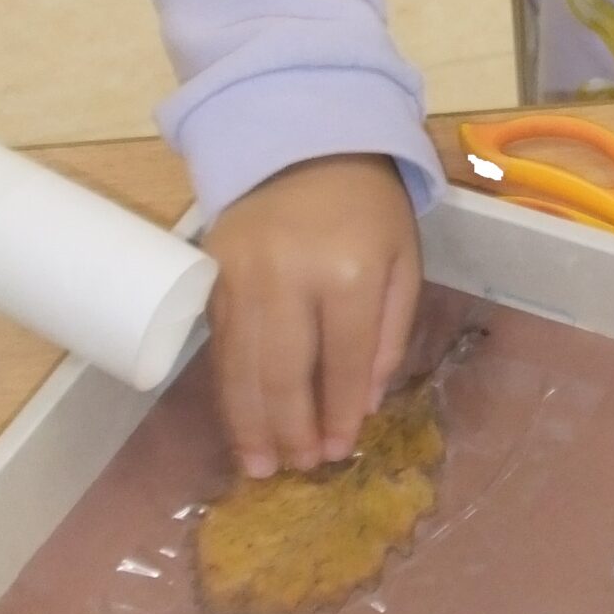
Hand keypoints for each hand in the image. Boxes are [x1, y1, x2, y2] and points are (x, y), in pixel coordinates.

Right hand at [202, 154, 420, 476]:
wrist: (304, 142)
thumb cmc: (367, 209)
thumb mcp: (403, 262)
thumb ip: (388, 333)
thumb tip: (366, 403)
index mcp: (348, 272)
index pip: (342, 361)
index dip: (339, 412)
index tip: (338, 451)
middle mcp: (288, 275)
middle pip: (284, 372)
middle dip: (289, 430)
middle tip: (294, 471)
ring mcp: (241, 274)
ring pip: (242, 365)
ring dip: (249, 423)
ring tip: (258, 467)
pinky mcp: (210, 274)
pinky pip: (220, 344)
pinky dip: (228, 388)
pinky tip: (238, 421)